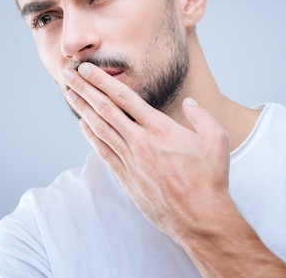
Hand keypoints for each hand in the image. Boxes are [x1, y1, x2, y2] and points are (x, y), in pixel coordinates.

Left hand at [62, 62, 230, 238]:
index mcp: (160, 128)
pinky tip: (83, 126)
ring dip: (83, 109)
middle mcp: (140, 142)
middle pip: (105, 109)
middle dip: (84, 89)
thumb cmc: (210, 179)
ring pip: (100, 129)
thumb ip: (202, 116)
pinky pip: (104, 152)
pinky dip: (91, 137)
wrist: (199, 217)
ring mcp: (131, 160)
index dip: (102, 80)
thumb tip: (189, 104)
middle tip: (68, 75)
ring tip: (69, 94)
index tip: (88, 68)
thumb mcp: (217, 140)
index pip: (124, 97)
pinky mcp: (127, 178)